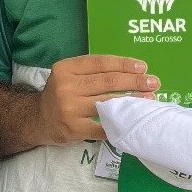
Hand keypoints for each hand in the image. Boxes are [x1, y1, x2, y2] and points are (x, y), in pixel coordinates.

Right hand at [38, 55, 157, 144]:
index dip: (124, 64)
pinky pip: (103, 126)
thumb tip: (131, 71)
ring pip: (108, 103)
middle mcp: (66, 86)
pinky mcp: (74, 128)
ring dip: (133, 101)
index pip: (101, 63)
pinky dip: (120, 123)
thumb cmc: (61, 94)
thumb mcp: (69, 75)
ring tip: (149, 98)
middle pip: (108, 82)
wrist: (38, 120)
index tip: (143, 67)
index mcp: (66, 68)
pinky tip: (133, 120)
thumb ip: (92, 71)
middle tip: (154, 82)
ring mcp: (70, 108)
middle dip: (135, 81)